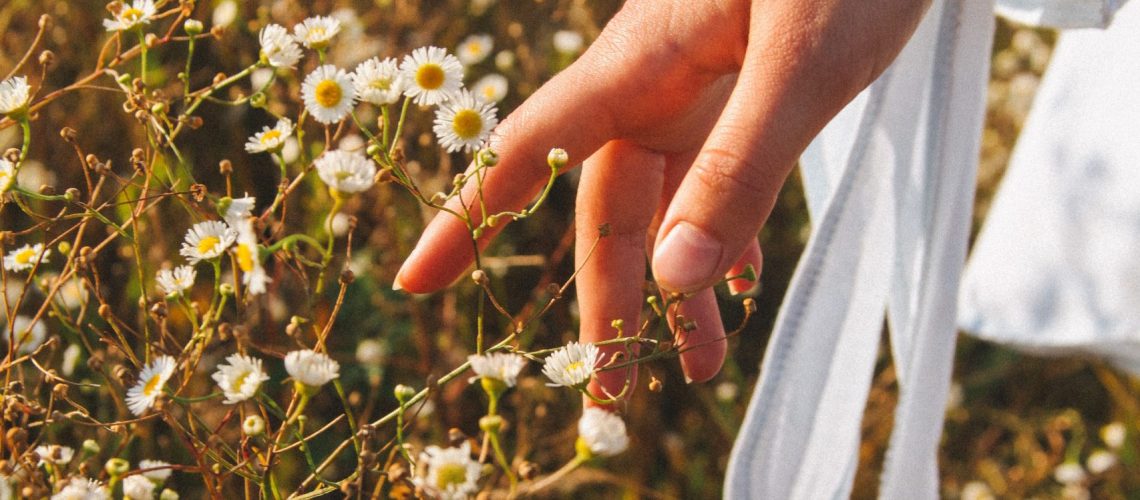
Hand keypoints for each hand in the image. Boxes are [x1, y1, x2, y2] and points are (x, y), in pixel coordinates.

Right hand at [395, 0, 929, 397]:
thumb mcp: (802, 66)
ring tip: (695, 364)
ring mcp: (702, 85)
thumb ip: (739, 167)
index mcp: (640, 64)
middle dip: (607, 297)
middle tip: (611, 390)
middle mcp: (655, 81)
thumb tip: (673, 281)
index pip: (529, 151)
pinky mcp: (748, 86)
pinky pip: (715, 175)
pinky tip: (737, 282)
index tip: (415, 280)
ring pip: (666, 200)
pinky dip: (721, 232)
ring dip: (674, 282)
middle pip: (607, 204)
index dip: (467, 218)